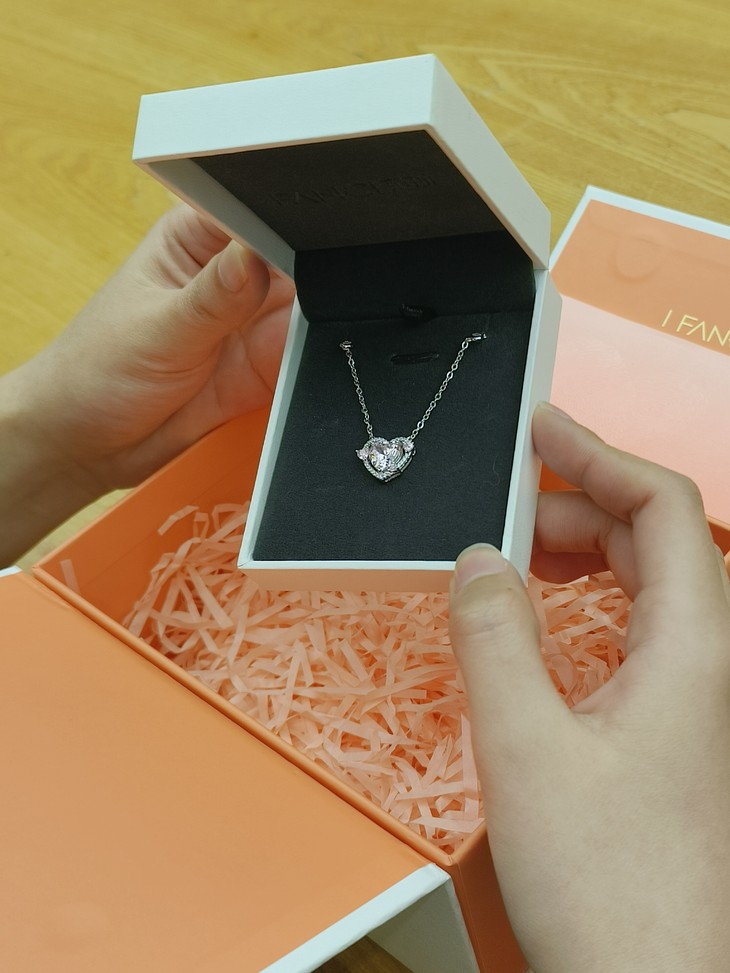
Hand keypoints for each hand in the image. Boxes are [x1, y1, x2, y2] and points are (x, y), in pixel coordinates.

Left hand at [0, 205, 293, 563]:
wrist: (91, 443)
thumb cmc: (97, 370)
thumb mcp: (157, 329)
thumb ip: (212, 296)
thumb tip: (255, 257)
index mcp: (199, 239)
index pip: (259, 213)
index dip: (287, 225)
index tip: (298, 253)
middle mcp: (235, 275)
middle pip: (297, 260)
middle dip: (310, 280)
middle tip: (299, 306)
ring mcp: (253, 322)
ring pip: (312, 311)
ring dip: (314, 326)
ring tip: (291, 344)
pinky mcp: (266, 367)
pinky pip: (308, 360)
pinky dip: (313, 366)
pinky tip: (301, 371)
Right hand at [449, 403, 729, 972]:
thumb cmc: (612, 890)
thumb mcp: (524, 748)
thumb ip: (494, 637)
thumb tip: (478, 562)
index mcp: (693, 648)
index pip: (664, 507)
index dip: (601, 453)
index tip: (546, 427)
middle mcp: (707, 664)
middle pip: (655, 539)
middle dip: (579, 505)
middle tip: (506, 508)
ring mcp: (694, 698)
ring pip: (646, 586)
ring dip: (582, 554)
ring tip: (519, 556)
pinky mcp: (671, 728)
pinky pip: (635, 632)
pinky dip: (586, 604)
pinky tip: (545, 622)